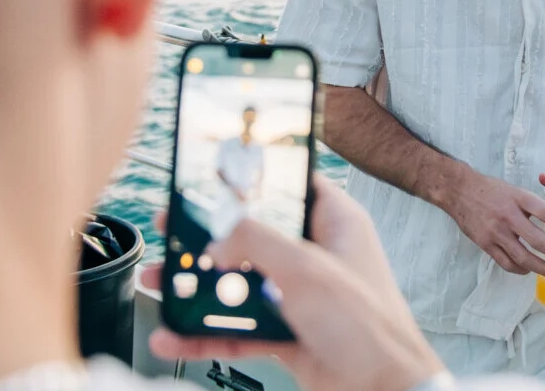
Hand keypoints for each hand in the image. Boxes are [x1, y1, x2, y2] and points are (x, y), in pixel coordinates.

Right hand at [143, 176, 439, 390]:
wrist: (383, 390)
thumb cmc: (368, 326)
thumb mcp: (307, 269)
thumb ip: (257, 242)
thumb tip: (219, 239)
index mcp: (333, 223)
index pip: (288, 185)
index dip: (252, 179)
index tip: (213, 175)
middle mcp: (316, 254)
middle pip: (252, 235)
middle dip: (208, 238)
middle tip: (171, 229)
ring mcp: (299, 295)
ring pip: (238, 283)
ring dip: (198, 287)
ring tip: (161, 283)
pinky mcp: (287, 332)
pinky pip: (236, 328)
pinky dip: (204, 334)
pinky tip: (175, 336)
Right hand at [440, 168, 544, 277]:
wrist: (459, 190)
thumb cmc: (490, 190)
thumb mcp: (515, 190)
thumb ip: (533, 205)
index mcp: (518, 198)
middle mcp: (508, 216)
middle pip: (539, 241)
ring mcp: (495, 232)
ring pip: (524, 258)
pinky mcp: (485, 244)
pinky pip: (507, 263)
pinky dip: (522, 269)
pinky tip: (531, 270)